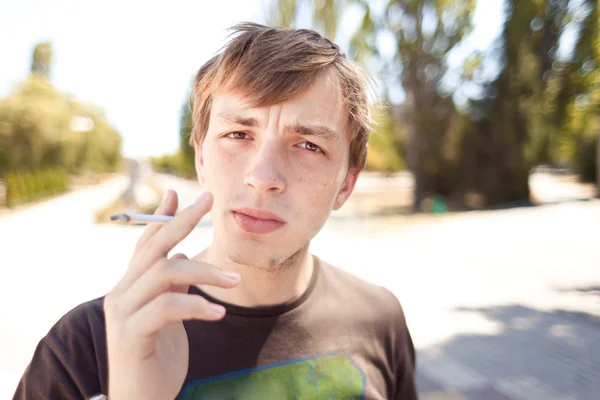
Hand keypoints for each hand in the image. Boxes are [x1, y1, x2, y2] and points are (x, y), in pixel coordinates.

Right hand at [103, 190, 239, 399]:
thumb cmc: (156, 361)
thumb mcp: (168, 318)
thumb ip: (172, 288)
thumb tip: (186, 258)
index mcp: (131, 288)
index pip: (145, 244)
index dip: (161, 217)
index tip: (177, 193)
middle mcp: (121, 294)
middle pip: (153, 247)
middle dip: (181, 220)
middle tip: (207, 199)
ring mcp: (122, 313)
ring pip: (164, 272)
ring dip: (205, 273)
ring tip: (235, 282)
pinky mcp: (130, 335)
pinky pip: (166, 307)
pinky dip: (195, 306)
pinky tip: (217, 314)